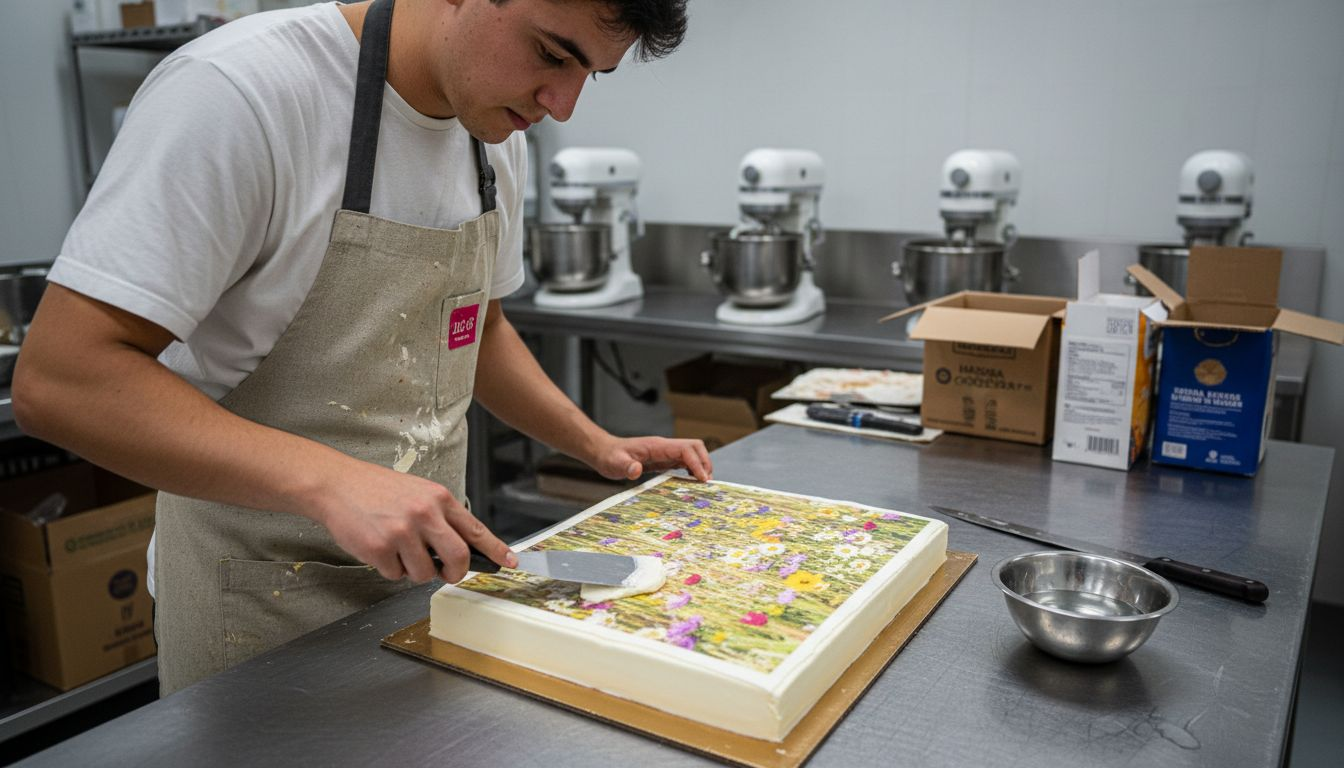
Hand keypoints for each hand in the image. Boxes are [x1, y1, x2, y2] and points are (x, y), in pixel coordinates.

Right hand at [310, 459, 516, 583]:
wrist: (336, 484)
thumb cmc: (377, 490)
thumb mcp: (419, 493)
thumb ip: (440, 518)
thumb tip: (460, 549)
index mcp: (439, 498)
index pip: (476, 530)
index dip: (496, 550)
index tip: (509, 563)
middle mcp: (425, 513)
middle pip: (458, 557)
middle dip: (455, 573)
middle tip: (446, 574)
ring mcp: (402, 531)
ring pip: (424, 573)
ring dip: (413, 571)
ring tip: (398, 550)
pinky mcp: (380, 548)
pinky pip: (395, 574)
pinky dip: (389, 568)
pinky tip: (378, 547)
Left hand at [591, 435, 712, 482]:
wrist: (604, 452)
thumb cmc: (610, 457)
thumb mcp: (615, 464)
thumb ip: (626, 467)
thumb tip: (636, 470)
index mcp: (657, 446)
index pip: (685, 448)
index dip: (697, 462)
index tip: (702, 479)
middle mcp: (665, 446)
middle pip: (695, 447)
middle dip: (705, 462)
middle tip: (707, 483)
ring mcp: (665, 452)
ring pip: (692, 453)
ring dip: (701, 466)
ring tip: (702, 484)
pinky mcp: (663, 459)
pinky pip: (684, 461)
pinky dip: (692, 469)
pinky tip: (690, 481)